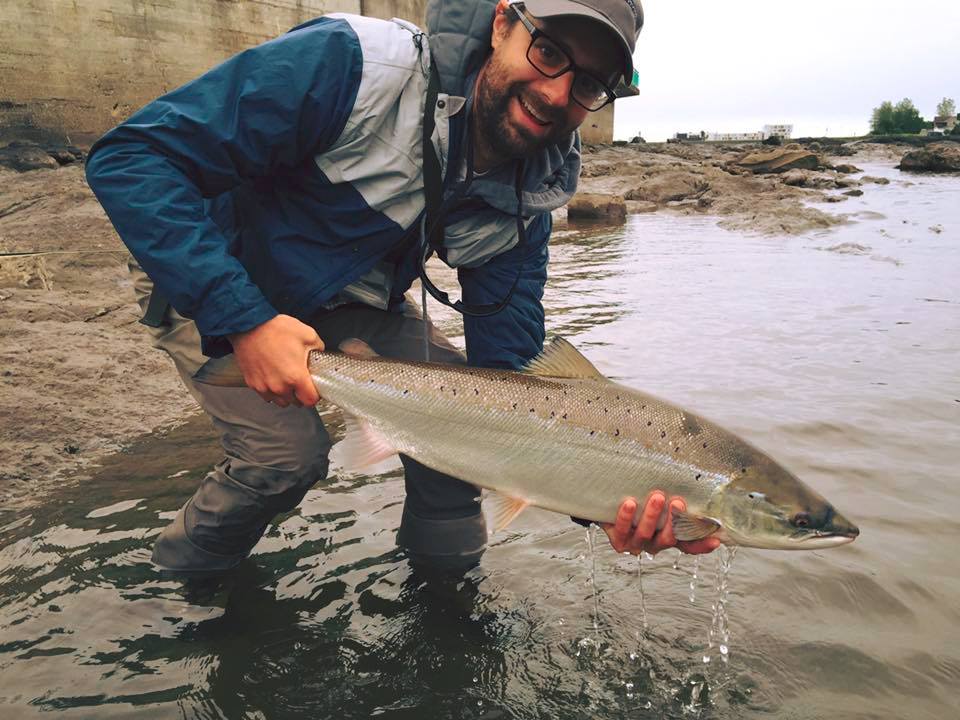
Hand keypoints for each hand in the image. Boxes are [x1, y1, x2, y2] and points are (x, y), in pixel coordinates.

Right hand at [229, 314, 323, 406]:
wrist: (249, 325)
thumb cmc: (275, 329)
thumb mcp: (307, 334)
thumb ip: (319, 348)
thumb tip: (320, 354)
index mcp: (295, 377)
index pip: (310, 400)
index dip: (315, 395)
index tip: (314, 389)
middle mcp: (279, 386)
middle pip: (295, 403)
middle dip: (300, 394)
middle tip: (301, 381)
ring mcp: (264, 386)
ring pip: (280, 401)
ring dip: (285, 395)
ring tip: (286, 380)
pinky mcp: (252, 383)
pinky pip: (265, 395)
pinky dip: (271, 390)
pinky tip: (274, 378)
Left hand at [601, 491, 720, 555]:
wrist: (610, 500)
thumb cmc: (641, 496)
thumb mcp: (662, 497)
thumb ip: (676, 494)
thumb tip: (698, 476)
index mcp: (669, 535)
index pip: (690, 544)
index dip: (702, 544)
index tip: (715, 538)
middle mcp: (655, 542)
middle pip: (669, 540)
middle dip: (674, 522)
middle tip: (678, 503)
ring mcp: (636, 543)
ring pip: (645, 534)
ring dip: (651, 516)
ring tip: (657, 497)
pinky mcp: (618, 539)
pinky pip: (622, 529)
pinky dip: (626, 517)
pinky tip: (630, 503)